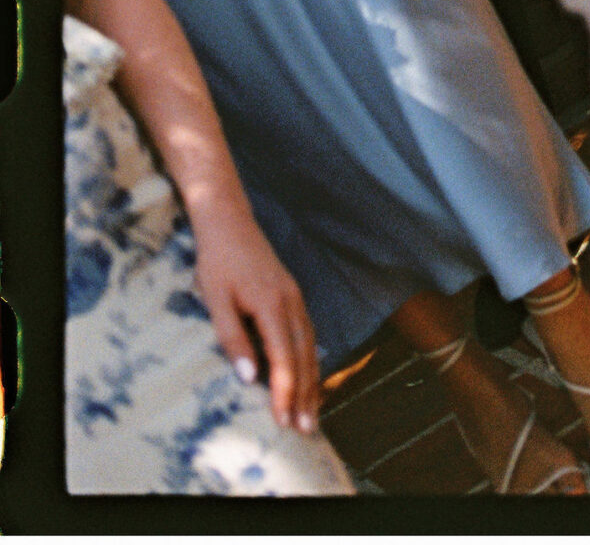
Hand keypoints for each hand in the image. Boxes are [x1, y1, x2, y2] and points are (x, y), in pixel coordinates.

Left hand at [190, 189, 321, 432]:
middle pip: (304, 355)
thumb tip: (248, 378)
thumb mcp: (216, 301)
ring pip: (310, 345)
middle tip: (305, 429)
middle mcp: (291, 301)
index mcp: (272, 304)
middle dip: (305, 395)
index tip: (283, 421)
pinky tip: (309, 375)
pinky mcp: (292, 294)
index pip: (284, 358)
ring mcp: (295, 296)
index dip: (284, 392)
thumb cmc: (218, 262)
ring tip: (311, 412)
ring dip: (311, 381)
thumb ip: (233, 339)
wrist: (229, 221)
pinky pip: (307, 333)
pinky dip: (310, 359)